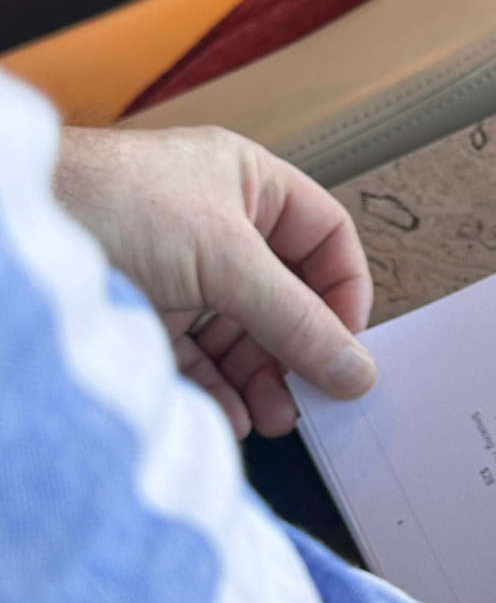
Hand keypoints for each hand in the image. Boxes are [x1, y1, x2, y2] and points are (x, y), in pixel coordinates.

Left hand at [55, 125, 375, 438]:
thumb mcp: (227, 259)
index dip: (343, 291)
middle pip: (285, 297)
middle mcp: (217, 225)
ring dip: (260, 379)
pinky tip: (228, 414)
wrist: (17, 235)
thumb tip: (354, 367)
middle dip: (299, 350)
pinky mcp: (144, 313)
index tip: (348, 346)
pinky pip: (197, 359)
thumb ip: (296, 319)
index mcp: (248, 185)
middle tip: (312, 396)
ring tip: (271, 417)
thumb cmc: (109, 202)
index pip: (324, 239)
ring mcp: (180, 272)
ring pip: (242, 334)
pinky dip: (218, 391)